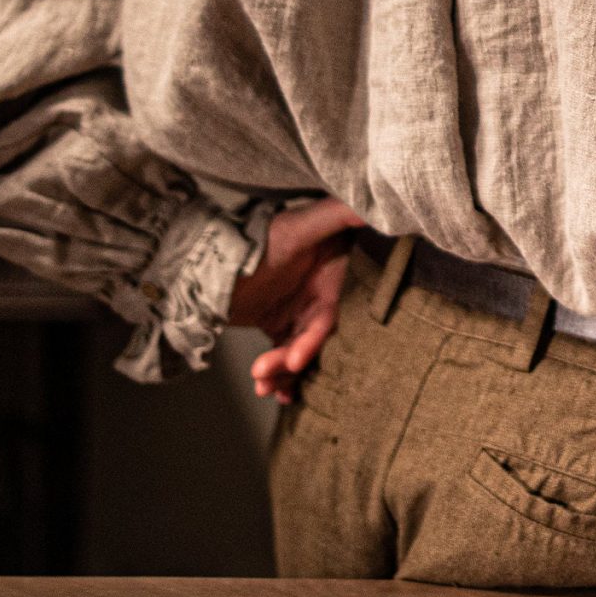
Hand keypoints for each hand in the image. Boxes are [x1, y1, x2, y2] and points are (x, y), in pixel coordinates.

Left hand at [229, 200, 362, 401]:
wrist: (215, 253)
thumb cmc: (261, 236)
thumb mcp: (301, 224)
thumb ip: (341, 214)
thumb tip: (380, 206)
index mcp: (334, 274)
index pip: (331, 316)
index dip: (314, 340)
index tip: (295, 359)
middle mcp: (321, 294)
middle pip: (317, 339)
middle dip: (294, 362)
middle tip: (267, 374)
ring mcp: (300, 310)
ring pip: (299, 350)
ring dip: (283, 372)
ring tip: (262, 385)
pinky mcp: (280, 323)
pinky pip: (284, 353)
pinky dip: (279, 374)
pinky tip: (268, 390)